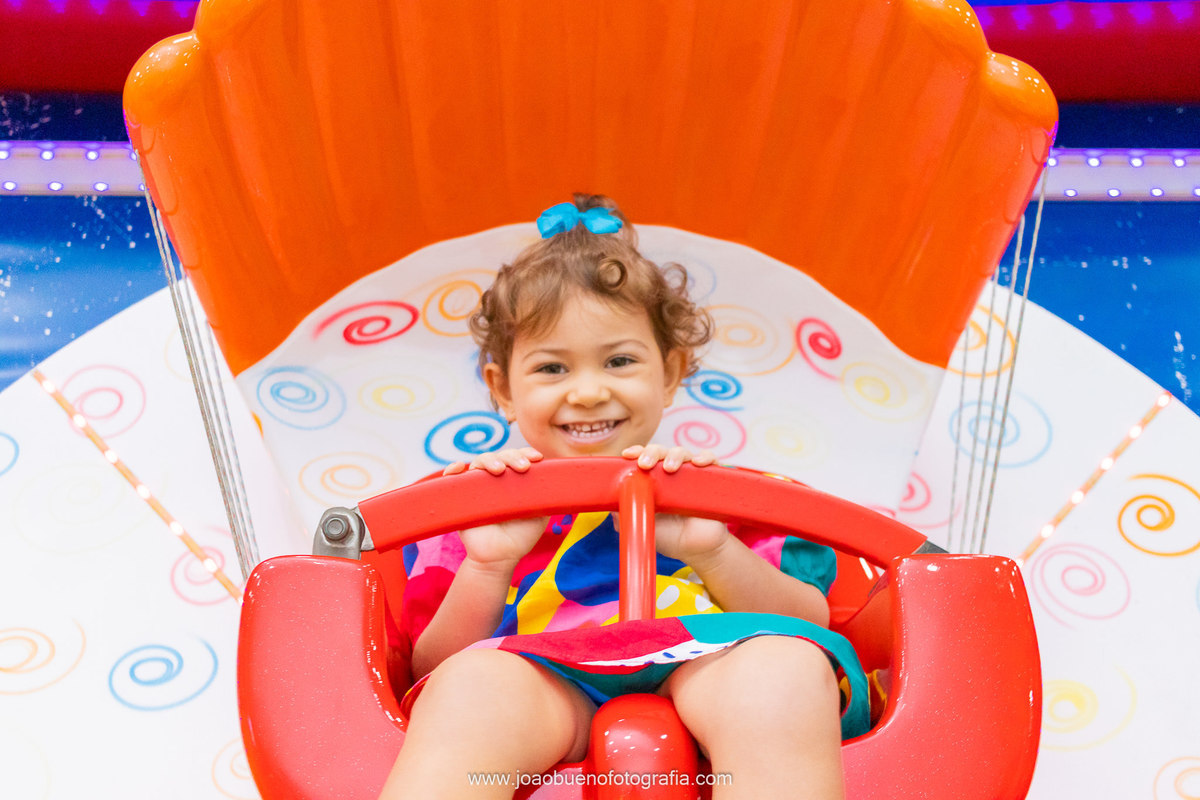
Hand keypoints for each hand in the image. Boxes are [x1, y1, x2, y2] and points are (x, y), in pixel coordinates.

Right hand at [443, 447, 547, 567]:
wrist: (499, 558)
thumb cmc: (520, 537)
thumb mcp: (539, 515)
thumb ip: (545, 497)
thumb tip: (555, 479)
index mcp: (515, 481)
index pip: (518, 458)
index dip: (526, 453)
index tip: (536, 458)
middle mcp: (496, 480)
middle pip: (500, 456)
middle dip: (511, 456)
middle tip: (522, 467)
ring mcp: (477, 486)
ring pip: (479, 463)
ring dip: (488, 460)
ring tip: (498, 470)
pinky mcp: (461, 497)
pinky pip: (453, 478)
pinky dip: (453, 470)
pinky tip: (458, 468)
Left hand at [620, 444, 725, 561]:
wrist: (698, 550)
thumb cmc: (670, 537)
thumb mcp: (643, 526)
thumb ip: (626, 514)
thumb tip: (610, 503)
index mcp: (652, 481)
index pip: (642, 459)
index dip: (636, 453)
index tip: (628, 455)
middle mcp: (670, 473)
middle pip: (660, 451)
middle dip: (651, 452)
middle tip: (645, 464)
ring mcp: (690, 474)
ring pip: (683, 452)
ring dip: (675, 455)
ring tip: (670, 468)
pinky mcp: (710, 478)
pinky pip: (710, 459)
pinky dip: (705, 457)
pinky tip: (699, 463)